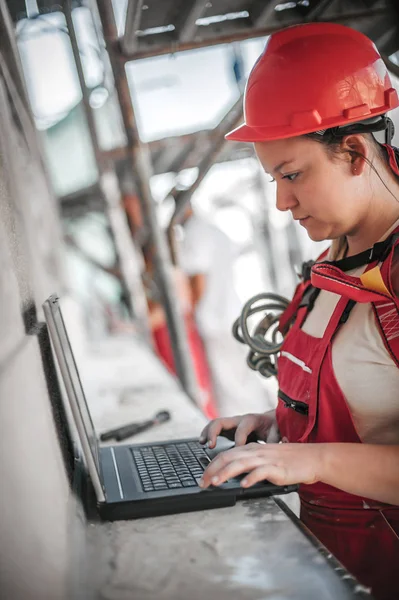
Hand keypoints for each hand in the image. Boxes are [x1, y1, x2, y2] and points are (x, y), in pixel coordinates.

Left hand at [198, 442, 324, 488]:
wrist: (311, 458)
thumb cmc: (289, 462)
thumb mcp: (265, 460)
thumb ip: (250, 465)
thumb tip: (233, 476)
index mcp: (251, 449)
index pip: (226, 455)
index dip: (211, 466)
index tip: (203, 478)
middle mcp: (256, 452)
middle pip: (228, 457)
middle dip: (212, 470)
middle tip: (202, 482)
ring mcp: (266, 459)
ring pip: (240, 463)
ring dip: (226, 473)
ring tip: (215, 482)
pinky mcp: (276, 467)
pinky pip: (261, 472)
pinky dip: (250, 478)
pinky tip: (243, 485)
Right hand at [199, 411, 277, 448]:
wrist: (271, 420)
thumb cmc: (273, 426)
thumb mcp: (276, 431)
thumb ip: (273, 439)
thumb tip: (274, 447)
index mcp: (251, 420)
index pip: (241, 430)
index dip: (239, 442)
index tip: (237, 454)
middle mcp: (239, 420)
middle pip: (222, 422)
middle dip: (214, 433)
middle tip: (211, 446)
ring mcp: (232, 423)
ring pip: (215, 424)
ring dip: (207, 433)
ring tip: (202, 443)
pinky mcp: (228, 429)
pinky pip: (214, 428)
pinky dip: (207, 434)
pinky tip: (202, 443)